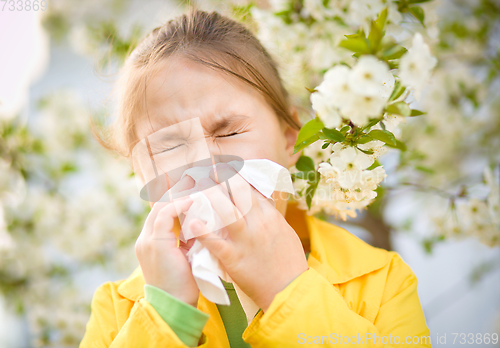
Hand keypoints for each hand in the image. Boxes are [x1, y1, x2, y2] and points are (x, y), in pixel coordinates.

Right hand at [135, 175, 199, 306]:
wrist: (175, 306)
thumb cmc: (184, 284)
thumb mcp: (186, 256)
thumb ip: (188, 239)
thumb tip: (203, 221)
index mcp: (151, 241)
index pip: (161, 212)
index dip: (176, 198)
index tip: (193, 187)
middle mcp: (145, 238)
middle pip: (159, 204)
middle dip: (177, 190)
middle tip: (196, 177)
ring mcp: (147, 240)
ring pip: (160, 206)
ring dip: (179, 194)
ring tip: (196, 183)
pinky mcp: (155, 243)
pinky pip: (165, 215)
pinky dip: (179, 204)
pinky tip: (194, 199)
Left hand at [190, 164, 308, 311]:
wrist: (291, 290)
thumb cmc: (290, 263)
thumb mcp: (285, 233)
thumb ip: (271, 216)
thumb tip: (261, 202)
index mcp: (270, 216)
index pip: (251, 189)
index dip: (234, 177)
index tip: (222, 169)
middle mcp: (258, 223)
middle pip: (238, 193)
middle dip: (221, 179)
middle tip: (205, 171)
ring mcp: (246, 240)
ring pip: (226, 211)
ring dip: (210, 198)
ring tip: (196, 190)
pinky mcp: (234, 258)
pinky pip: (216, 242)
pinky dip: (204, 232)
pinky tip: (193, 222)